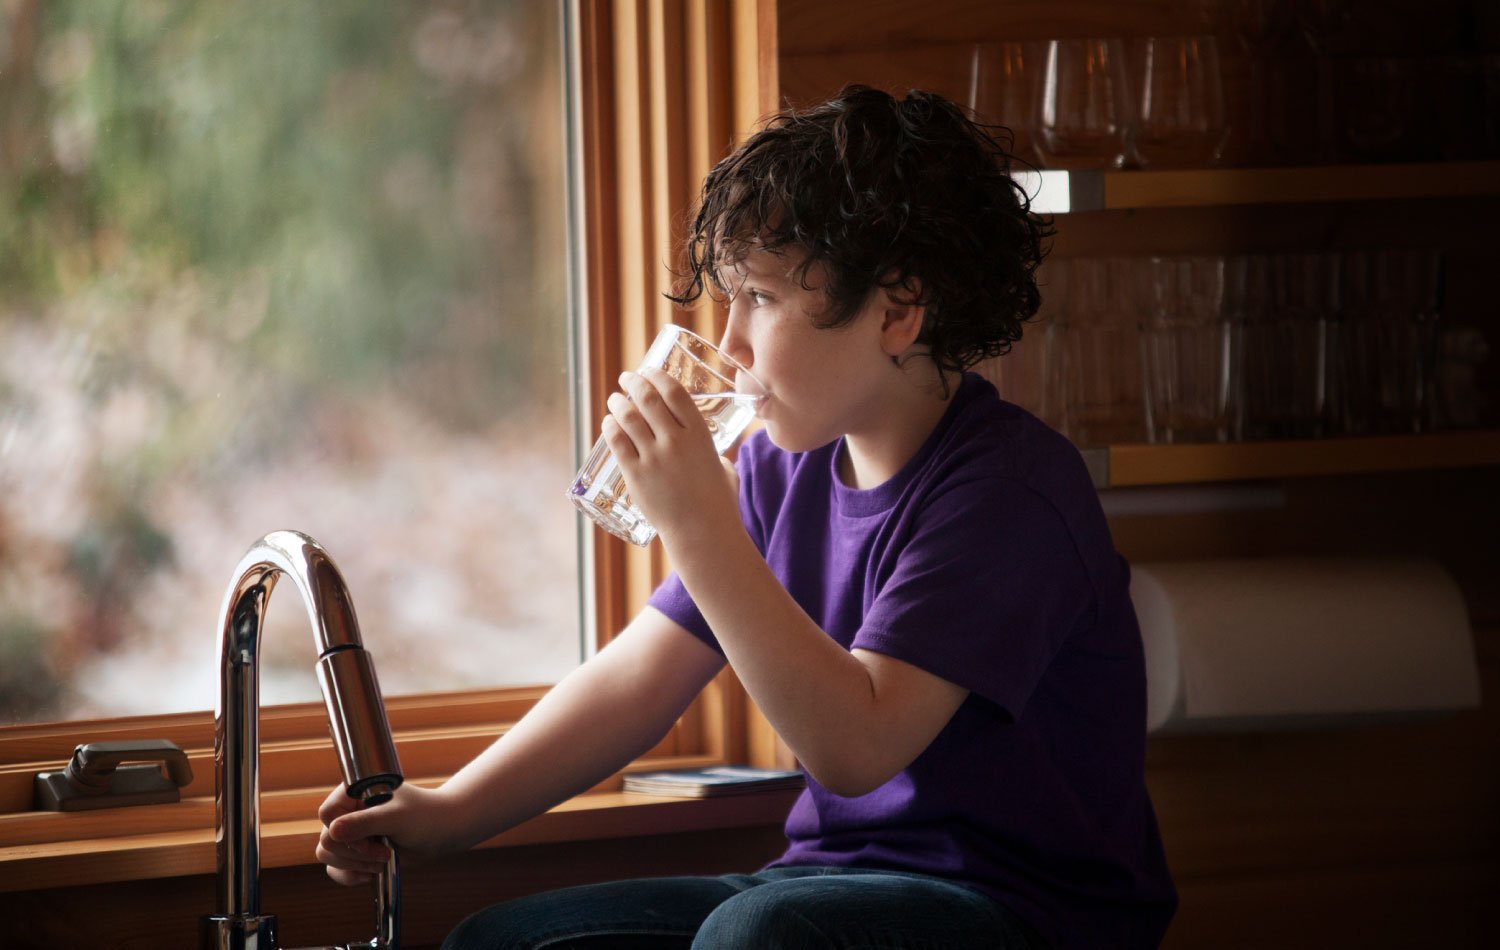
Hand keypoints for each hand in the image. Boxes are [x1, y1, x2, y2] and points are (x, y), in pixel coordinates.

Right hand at [316, 782, 457, 885]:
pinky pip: (335, 868)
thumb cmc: (425, 816)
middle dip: (355, 854)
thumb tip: (332, 832)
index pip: (327, 813)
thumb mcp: (397, 818)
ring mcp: (352, 831)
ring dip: (354, 865)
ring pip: (328, 855)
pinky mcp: (356, 850)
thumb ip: (365, 823)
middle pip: (326, 839)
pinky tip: (371, 874)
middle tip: (384, 853)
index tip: (371, 839)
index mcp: (355, 792)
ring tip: (383, 861)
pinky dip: (350, 875)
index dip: (343, 833)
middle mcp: (349, 810)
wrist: (443, 832)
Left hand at [602, 369, 740, 543]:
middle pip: (648, 398)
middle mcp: (675, 440)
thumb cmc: (718, 503)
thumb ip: (716, 455)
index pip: (674, 392)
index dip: (658, 376)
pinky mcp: (636, 475)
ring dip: (618, 403)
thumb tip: (714, 456)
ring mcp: (654, 457)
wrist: (703, 533)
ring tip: (614, 399)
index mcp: (699, 434)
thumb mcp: (723, 468)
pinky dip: (610, 427)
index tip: (649, 370)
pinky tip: (608, 423)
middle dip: (633, 382)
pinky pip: (617, 442)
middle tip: (627, 378)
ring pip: (629, 417)